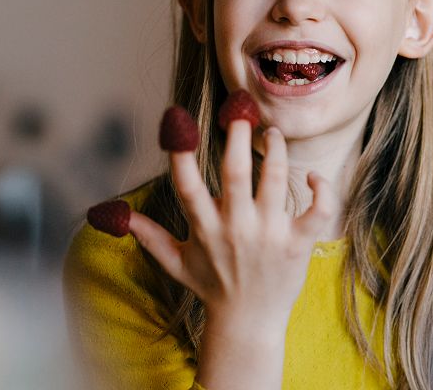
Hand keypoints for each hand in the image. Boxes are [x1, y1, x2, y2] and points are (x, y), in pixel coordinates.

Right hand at [128, 120, 337, 334]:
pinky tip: (312, 177)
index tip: (177, 120)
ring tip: (273, 134)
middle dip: (237, 137)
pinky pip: (317, 210)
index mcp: (205, 228)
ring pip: (276, 181)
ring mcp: (269, 235)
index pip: (186, 185)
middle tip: (240, 109)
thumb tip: (113, 214)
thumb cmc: (212, 287)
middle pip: (235, 173)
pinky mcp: (298, 244)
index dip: (180, 153)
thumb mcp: (176, 262)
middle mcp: (236, 228)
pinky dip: (320, 189)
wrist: (248, 323)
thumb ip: (148, 234)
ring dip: (277, 151)